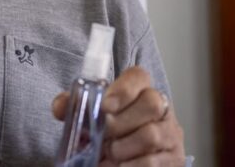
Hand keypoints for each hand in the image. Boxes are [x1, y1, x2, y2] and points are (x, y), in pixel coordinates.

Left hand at [52, 66, 184, 166]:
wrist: (128, 158)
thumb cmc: (112, 133)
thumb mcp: (92, 117)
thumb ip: (75, 107)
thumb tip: (60, 107)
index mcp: (141, 90)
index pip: (139, 76)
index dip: (123, 89)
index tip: (104, 106)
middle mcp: (161, 108)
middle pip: (151, 103)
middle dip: (122, 121)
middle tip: (104, 136)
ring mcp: (170, 133)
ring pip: (151, 134)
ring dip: (124, 147)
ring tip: (109, 154)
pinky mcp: (174, 159)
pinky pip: (154, 162)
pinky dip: (132, 166)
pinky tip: (118, 166)